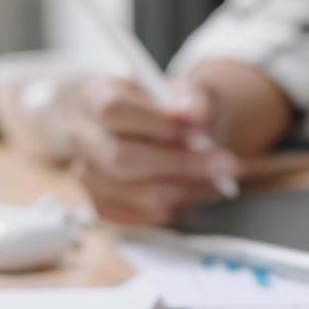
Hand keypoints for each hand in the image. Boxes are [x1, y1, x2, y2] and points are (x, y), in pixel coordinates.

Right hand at [69, 77, 238, 225]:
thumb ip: (190, 98)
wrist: (133, 128)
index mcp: (95, 96)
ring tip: (214, 181)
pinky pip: (130, 217)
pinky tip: (189, 193)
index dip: (158, 123)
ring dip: (180, 191)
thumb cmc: (156, 108)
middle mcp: (80, 135)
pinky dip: (166, 210)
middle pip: (119, 159)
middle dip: (179, 166)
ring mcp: (83, 173)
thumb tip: (197, 114)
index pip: (114, 110)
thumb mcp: (176, 91)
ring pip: (128, 194)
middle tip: (227, 165)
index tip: (200, 130)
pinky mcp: (97, 203)